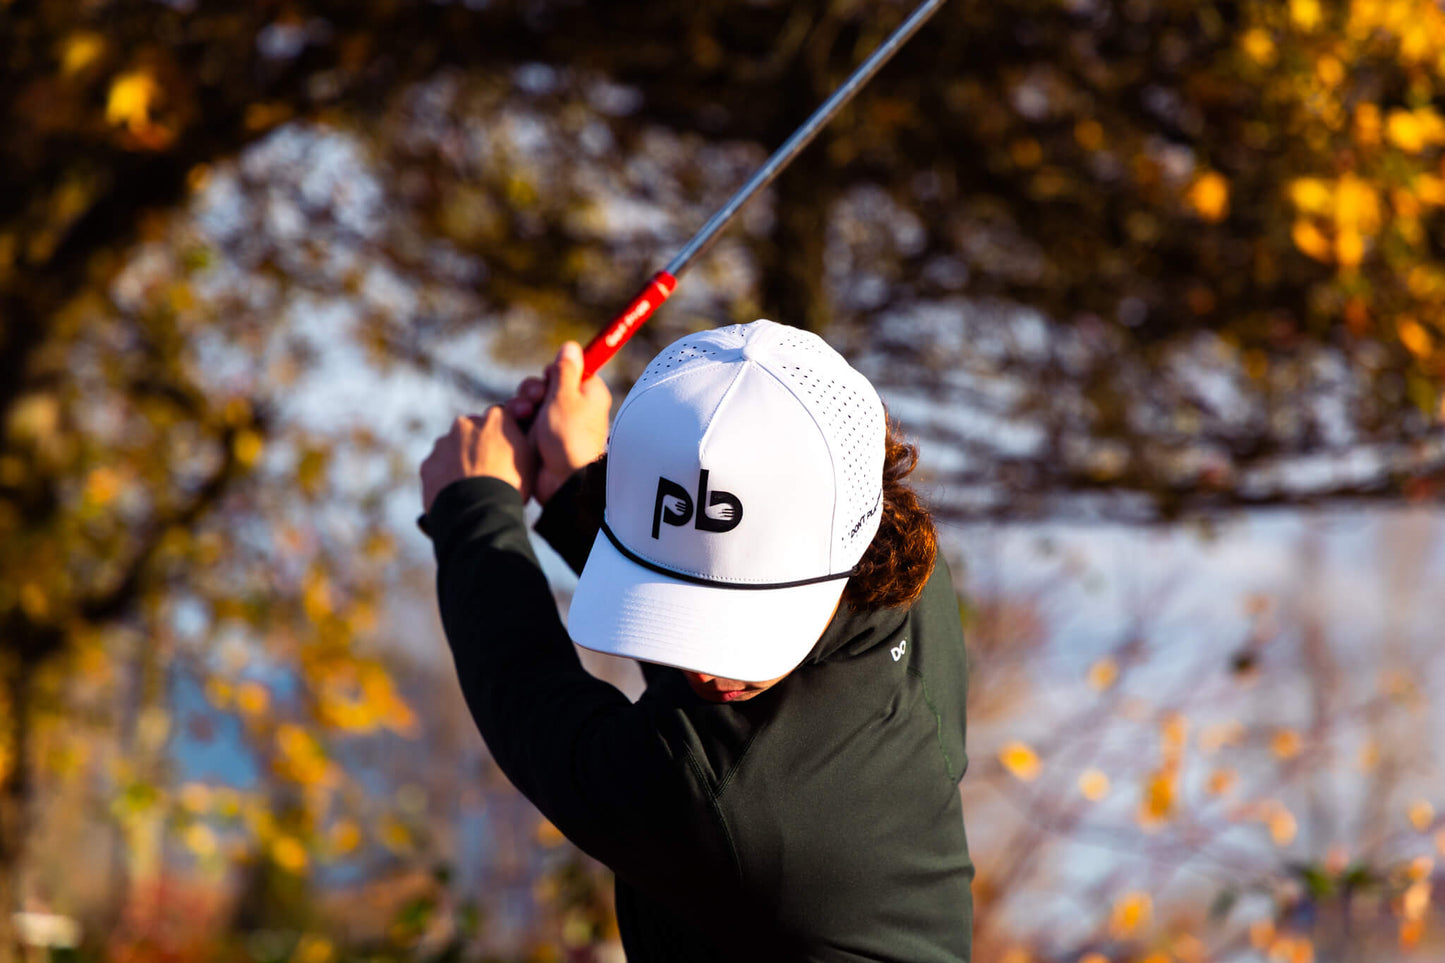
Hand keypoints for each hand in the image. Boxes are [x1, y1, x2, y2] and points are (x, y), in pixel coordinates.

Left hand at [419, 407, 535, 512]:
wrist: (479, 512)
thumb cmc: (511, 485)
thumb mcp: (529, 457)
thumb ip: (519, 438)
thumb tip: (515, 434)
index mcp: (495, 418)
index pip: (498, 419)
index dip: (501, 437)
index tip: (504, 453)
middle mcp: (466, 423)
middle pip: (471, 431)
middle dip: (477, 446)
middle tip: (487, 471)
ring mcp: (443, 443)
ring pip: (451, 449)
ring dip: (458, 461)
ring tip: (471, 486)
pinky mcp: (428, 463)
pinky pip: (437, 468)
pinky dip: (444, 477)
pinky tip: (456, 494)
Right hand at [508, 341, 610, 504]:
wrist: (563, 481)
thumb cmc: (569, 438)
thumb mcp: (566, 396)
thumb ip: (565, 370)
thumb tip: (571, 346)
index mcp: (588, 392)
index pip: (568, 370)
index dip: (554, 372)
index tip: (550, 379)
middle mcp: (573, 406)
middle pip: (544, 384)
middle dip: (533, 389)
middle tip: (535, 399)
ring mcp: (555, 423)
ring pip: (529, 402)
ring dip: (521, 404)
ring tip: (524, 416)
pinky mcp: (540, 438)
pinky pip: (523, 421)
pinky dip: (518, 421)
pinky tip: (517, 427)